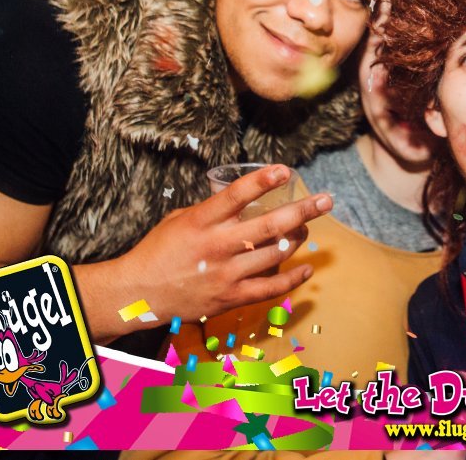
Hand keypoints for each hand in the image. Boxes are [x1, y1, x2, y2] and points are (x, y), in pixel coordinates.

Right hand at [108, 165, 330, 329]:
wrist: (139, 294)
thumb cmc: (159, 251)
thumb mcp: (179, 219)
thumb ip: (212, 210)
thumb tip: (243, 200)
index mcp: (201, 222)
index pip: (236, 196)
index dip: (263, 181)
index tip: (285, 169)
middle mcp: (218, 246)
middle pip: (269, 225)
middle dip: (303, 211)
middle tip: (326, 200)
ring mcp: (227, 274)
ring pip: (276, 254)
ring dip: (297, 238)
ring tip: (307, 227)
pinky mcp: (231, 297)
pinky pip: (271, 288)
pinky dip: (293, 279)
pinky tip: (306, 268)